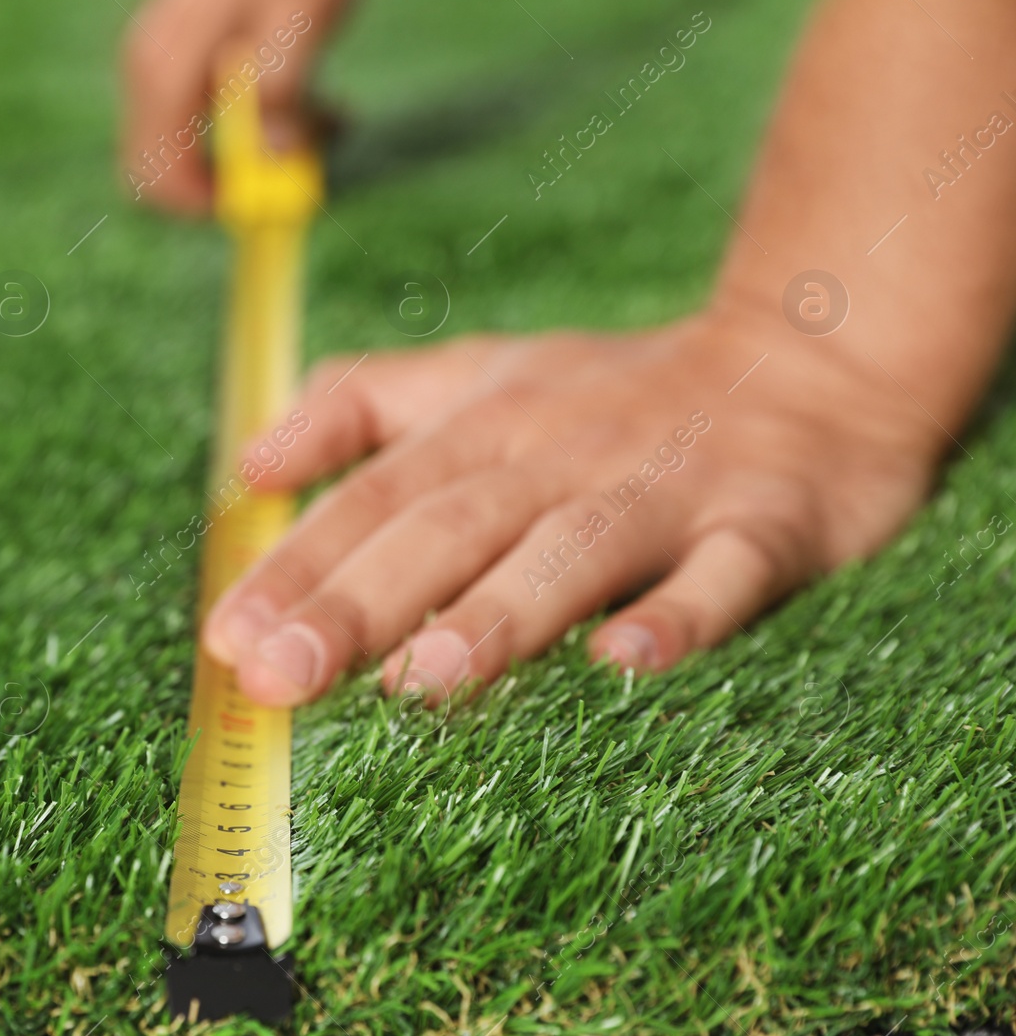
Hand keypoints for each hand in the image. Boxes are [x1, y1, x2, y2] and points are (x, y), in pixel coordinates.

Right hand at [119, 0, 353, 213]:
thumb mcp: (299, 23)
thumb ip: (281, 97)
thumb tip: (273, 162)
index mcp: (162, 68)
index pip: (154, 177)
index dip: (209, 205)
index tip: (270, 200)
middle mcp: (149, 68)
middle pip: (172, 165)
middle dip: (241, 178)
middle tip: (311, 160)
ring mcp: (166, 57)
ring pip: (200, 141)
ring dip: (265, 146)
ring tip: (333, 117)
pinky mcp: (192, 49)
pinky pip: (215, 110)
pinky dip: (263, 116)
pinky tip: (315, 93)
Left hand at [202, 315, 941, 706]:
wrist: (806, 357)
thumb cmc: (612, 393)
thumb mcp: (475, 376)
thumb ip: (359, 405)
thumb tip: (249, 460)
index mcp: (484, 428)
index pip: (373, 499)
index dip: (298, 566)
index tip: (229, 637)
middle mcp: (559, 457)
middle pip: (447, 528)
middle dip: (359, 603)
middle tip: (280, 676)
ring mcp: (661, 492)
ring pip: (571, 553)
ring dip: (497, 613)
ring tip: (421, 678)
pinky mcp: (761, 526)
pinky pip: (722, 575)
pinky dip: (680, 615)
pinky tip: (627, 660)